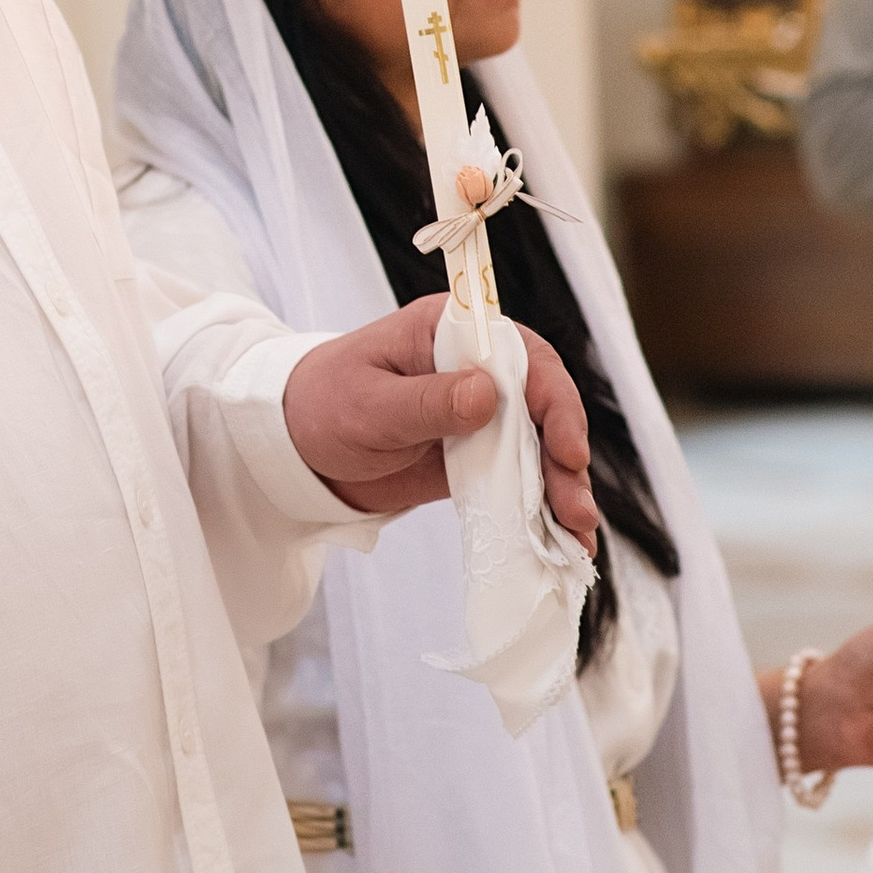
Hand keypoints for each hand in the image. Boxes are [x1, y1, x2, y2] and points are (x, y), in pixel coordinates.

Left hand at [281, 294, 597, 552]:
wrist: (295, 448)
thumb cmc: (323, 404)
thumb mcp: (369, 403)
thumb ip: (426, 401)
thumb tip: (486, 394)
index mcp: (450, 332)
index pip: (521, 354)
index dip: (552, 397)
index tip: (564, 445)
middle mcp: (476, 369)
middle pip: (543, 405)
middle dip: (566, 455)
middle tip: (573, 503)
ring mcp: (481, 416)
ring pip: (539, 447)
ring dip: (563, 489)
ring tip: (576, 534)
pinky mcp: (476, 457)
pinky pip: (518, 481)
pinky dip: (541, 510)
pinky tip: (561, 540)